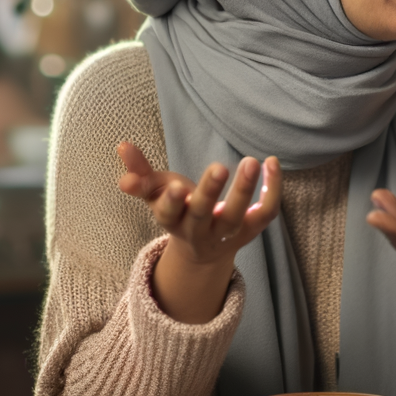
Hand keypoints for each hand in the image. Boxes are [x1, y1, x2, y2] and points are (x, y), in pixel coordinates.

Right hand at [117, 142, 281, 265]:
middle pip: (202, 214)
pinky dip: (272, 191)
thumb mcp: (155, 193)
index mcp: (171, 219)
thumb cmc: (177, 210)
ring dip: (244, 190)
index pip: (167, 213)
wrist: (201, 249)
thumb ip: (139, 172)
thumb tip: (123, 146)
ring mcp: (224, 234)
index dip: (171, 201)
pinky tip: (272, 164)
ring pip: (235, 216)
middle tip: (219, 167)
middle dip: (209, 192)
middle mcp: (196, 230)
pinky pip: (265, 213)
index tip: (177, 186)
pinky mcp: (249, 232)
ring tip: (251, 162)